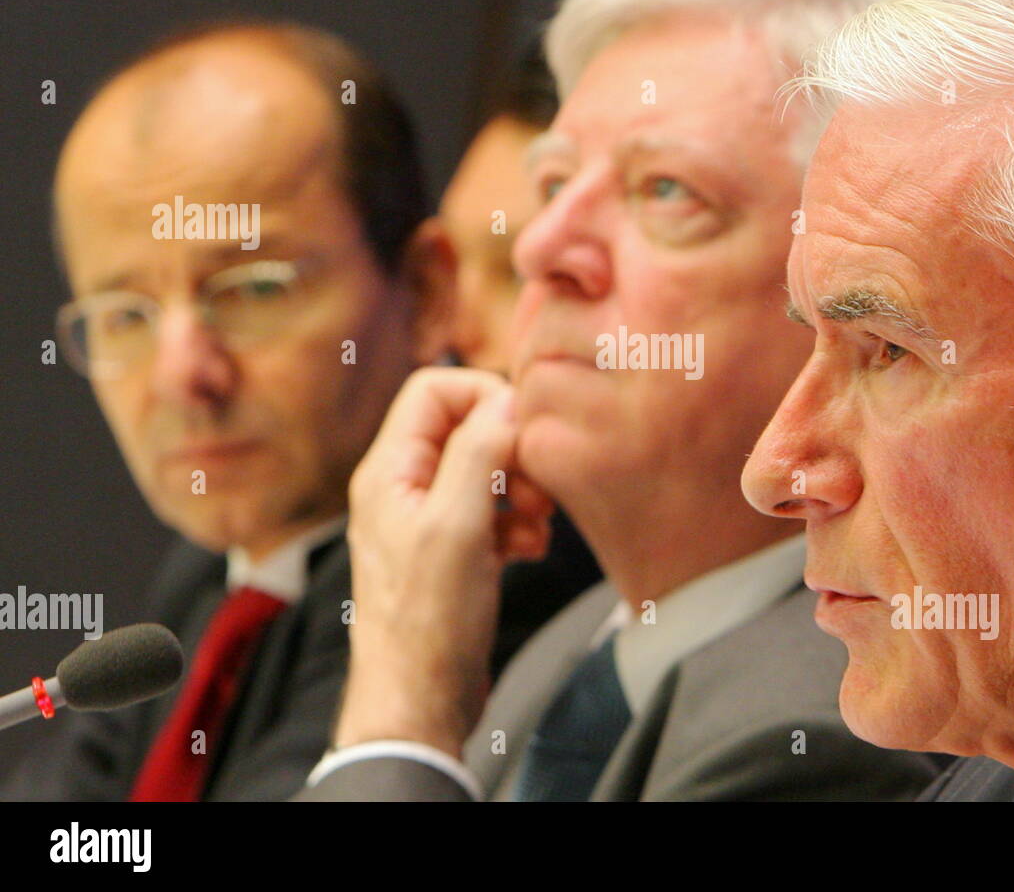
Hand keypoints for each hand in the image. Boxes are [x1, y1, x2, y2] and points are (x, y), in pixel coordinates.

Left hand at [334, 367, 553, 753]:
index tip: (524, 427)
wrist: (419, 705)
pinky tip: (532, 549)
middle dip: (511, 448)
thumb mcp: (458, 527)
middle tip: (541, 483)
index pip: (435, 389)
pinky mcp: (452, 554)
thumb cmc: (427, 625)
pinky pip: (492, 514)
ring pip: (485, 472)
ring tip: (542, 522)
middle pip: (465, 428)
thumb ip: (479, 455)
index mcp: (390, 471)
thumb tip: (505, 402)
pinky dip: (519, 523)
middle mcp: (404, 489)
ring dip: (522, 488)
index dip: (485, 396)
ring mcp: (427, 523)